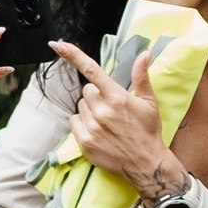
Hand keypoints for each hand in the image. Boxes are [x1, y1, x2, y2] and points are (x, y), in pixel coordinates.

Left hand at [54, 39, 182, 200]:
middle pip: (87, 90)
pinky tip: (98, 131)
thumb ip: (142, 76)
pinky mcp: (84, 141)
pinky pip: (74, 121)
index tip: (58, 44)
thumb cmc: (148, 131)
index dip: (73, 55)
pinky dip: (82, 123)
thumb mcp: (149, 102)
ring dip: (90, 110)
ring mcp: (92, 126)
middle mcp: (102, 110)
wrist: (145, 163)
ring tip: (107, 122)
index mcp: (117, 97)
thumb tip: (144, 53)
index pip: (92, 70)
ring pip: (81, 106)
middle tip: (112, 109)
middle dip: (97, 96)